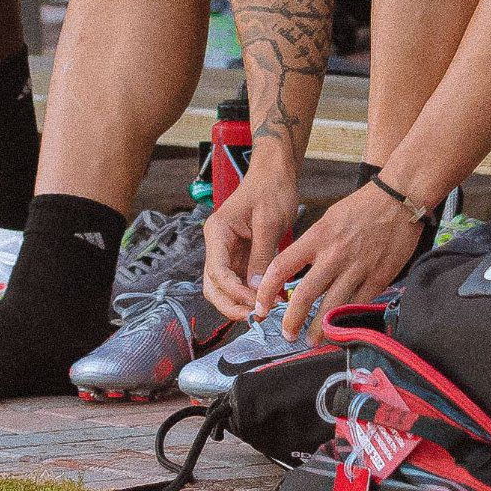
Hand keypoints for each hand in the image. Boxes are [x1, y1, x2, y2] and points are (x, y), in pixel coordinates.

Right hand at [202, 159, 304, 321]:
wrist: (276, 174)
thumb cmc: (271, 189)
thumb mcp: (269, 222)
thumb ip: (261, 257)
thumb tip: (256, 290)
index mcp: (217, 232)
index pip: (217, 271)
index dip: (234, 292)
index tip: (256, 303)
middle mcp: (218, 245)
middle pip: (214, 286)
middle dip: (232, 305)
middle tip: (257, 316)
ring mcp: (229, 252)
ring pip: (226, 288)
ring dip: (242, 303)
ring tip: (265, 312)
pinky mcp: (242, 256)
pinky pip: (242, 282)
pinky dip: (253, 294)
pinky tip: (270, 300)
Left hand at [252, 176, 427, 332]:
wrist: (398, 200)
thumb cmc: (361, 207)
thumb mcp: (327, 219)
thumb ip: (312, 245)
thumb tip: (296, 271)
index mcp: (317, 237)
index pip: (281, 266)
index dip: (267, 290)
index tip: (262, 305)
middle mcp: (334, 255)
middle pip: (305, 295)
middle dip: (292, 320)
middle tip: (287, 334)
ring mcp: (357, 268)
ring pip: (332, 307)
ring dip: (319, 329)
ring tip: (312, 341)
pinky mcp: (378, 278)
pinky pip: (358, 305)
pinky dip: (347, 320)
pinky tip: (340, 329)